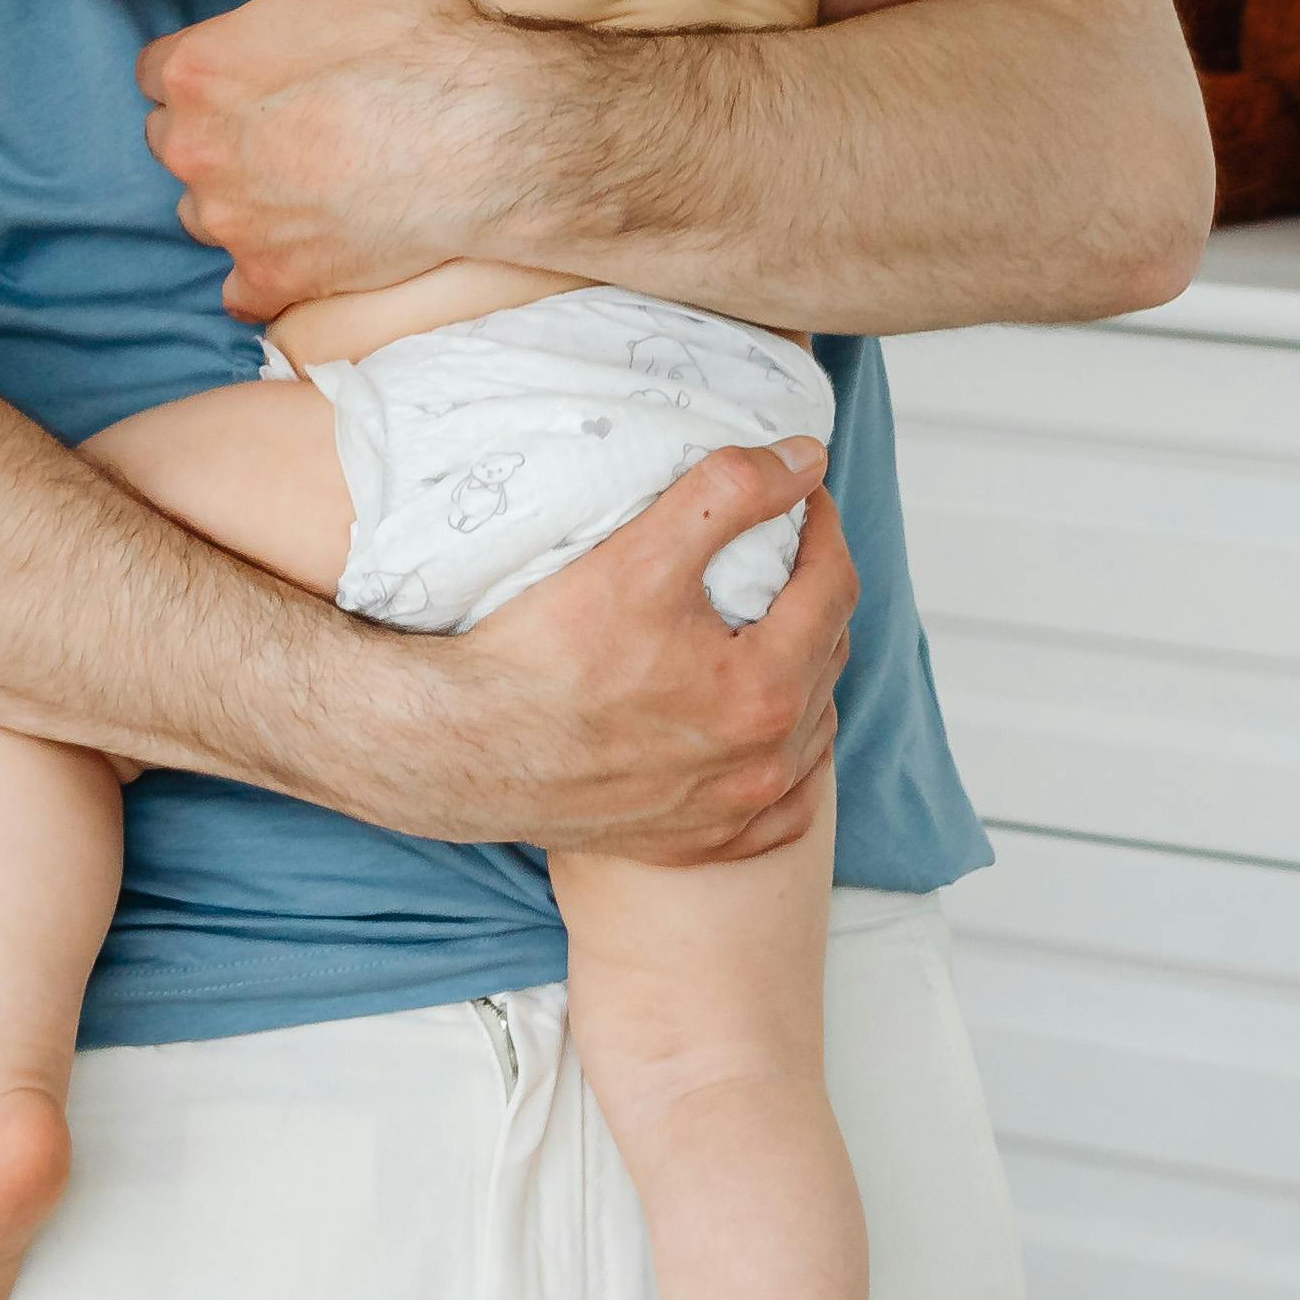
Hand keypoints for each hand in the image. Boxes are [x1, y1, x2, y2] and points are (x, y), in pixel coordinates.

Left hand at [141, 0, 518, 317]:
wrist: (486, 136)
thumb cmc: (421, 38)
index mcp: (197, 69)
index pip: (156, 73)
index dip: (205, 70)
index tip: (247, 72)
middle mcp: (197, 149)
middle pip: (175, 141)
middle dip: (216, 133)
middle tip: (282, 123)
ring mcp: (233, 221)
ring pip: (204, 212)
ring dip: (239, 199)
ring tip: (301, 181)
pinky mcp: (273, 278)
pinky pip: (241, 290)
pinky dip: (267, 272)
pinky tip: (305, 246)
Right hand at [396, 438, 854, 862]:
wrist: (466, 748)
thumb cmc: (543, 656)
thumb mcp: (639, 555)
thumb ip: (730, 494)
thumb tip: (807, 458)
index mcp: (764, 688)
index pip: (832, 587)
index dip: (823, 528)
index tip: (800, 494)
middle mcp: (764, 761)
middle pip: (827, 653)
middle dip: (814, 591)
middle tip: (780, 549)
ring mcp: (735, 811)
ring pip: (810, 729)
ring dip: (804, 671)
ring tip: (770, 628)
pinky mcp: (700, 841)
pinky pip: (781, 807)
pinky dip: (786, 762)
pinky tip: (765, 736)